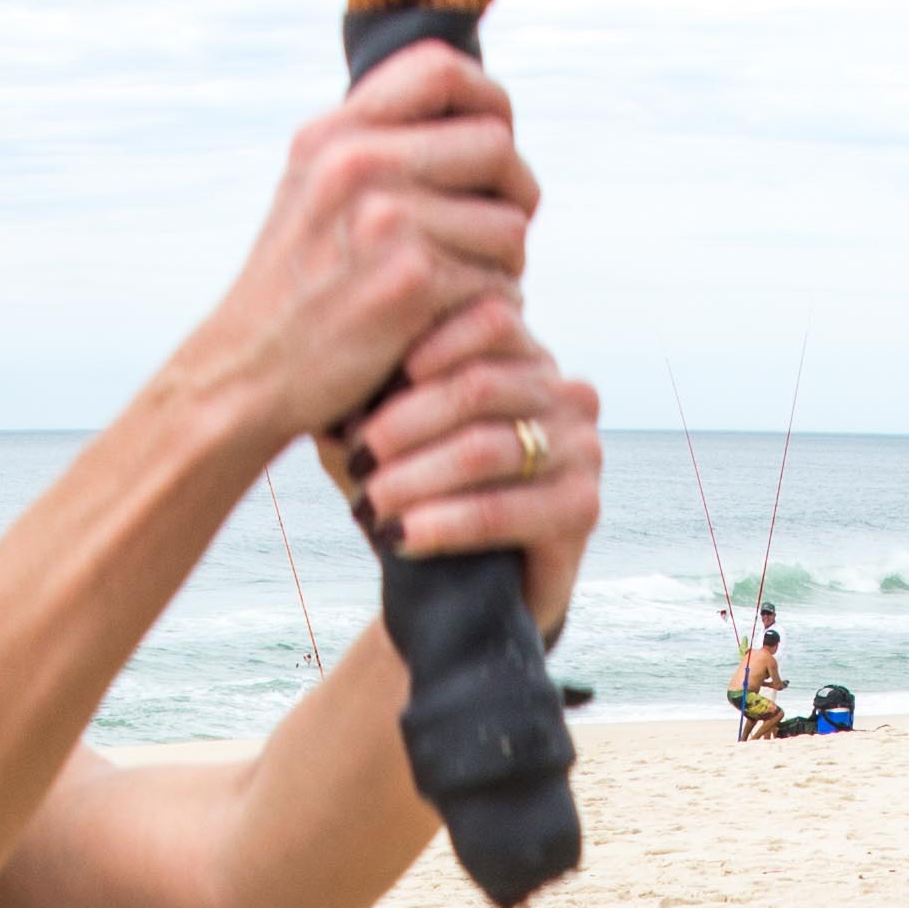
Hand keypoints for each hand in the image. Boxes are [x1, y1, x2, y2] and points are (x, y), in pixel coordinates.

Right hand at [207, 45, 541, 443]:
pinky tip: (457, 325)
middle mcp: (356, 164)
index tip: (497, 145)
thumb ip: (374, 147)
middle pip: (496, 145)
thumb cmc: (296, 289)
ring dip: (507, 264)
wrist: (245, 373)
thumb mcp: (312, 191)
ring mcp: (384, 222)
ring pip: (510, 225)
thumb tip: (472, 116)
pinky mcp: (411, 283)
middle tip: (501, 234)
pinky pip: (499, 284)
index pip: (442, 69)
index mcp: (333, 134)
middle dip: (516, 195)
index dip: (490, 101)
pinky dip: (492, 309)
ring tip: (471, 285)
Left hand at [323, 296, 600, 634]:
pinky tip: (400, 537)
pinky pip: (501, 509)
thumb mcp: (391, 434)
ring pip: (485, 449)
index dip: (428, 340)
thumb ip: (373, 389)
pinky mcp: (583, 508)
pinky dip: (442, 524)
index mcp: (527, 356)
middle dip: (405, 423)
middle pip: (480, 386)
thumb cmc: (425, 493)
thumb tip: (326, 365)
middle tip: (357, 456)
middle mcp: (566, 392)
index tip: (372, 378)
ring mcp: (582, 448)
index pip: (489, 319)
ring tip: (370, 502)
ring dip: (415, 478)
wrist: (469, 588)